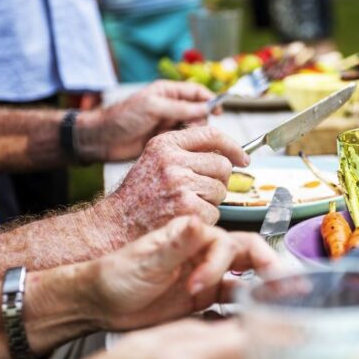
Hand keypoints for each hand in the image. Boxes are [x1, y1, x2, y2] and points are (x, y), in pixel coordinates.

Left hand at [78, 80, 219, 161]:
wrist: (102, 139)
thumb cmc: (123, 117)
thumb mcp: (153, 107)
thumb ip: (180, 108)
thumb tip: (205, 108)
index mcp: (167, 92)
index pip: (197, 92)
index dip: (210, 100)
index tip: (219, 111)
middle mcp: (170, 107)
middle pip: (198, 111)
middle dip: (201, 120)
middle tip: (194, 129)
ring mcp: (168, 124)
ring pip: (193, 128)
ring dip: (193, 133)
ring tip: (184, 139)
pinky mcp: (165, 140)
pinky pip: (183, 141)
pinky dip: (186, 144)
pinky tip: (181, 148)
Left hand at [82, 216, 281, 329]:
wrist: (100, 302)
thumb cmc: (116, 274)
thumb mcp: (144, 260)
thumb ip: (175, 244)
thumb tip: (196, 222)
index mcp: (193, 237)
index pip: (227, 243)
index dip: (220, 265)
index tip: (198, 286)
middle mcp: (205, 253)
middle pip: (249, 255)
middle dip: (268, 268)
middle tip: (280, 287)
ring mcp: (207, 275)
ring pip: (246, 277)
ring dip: (263, 287)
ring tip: (277, 303)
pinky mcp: (204, 297)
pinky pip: (233, 300)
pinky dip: (246, 308)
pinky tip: (251, 318)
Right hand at [99, 126, 247, 230]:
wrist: (116, 224)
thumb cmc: (139, 195)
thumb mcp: (156, 160)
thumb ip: (185, 152)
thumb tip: (226, 153)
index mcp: (166, 144)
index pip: (211, 134)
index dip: (233, 146)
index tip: (243, 158)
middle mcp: (172, 160)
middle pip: (222, 165)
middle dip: (218, 181)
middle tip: (200, 192)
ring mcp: (180, 184)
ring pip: (221, 190)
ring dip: (211, 201)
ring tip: (186, 204)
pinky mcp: (187, 208)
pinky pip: (215, 212)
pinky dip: (205, 219)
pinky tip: (185, 218)